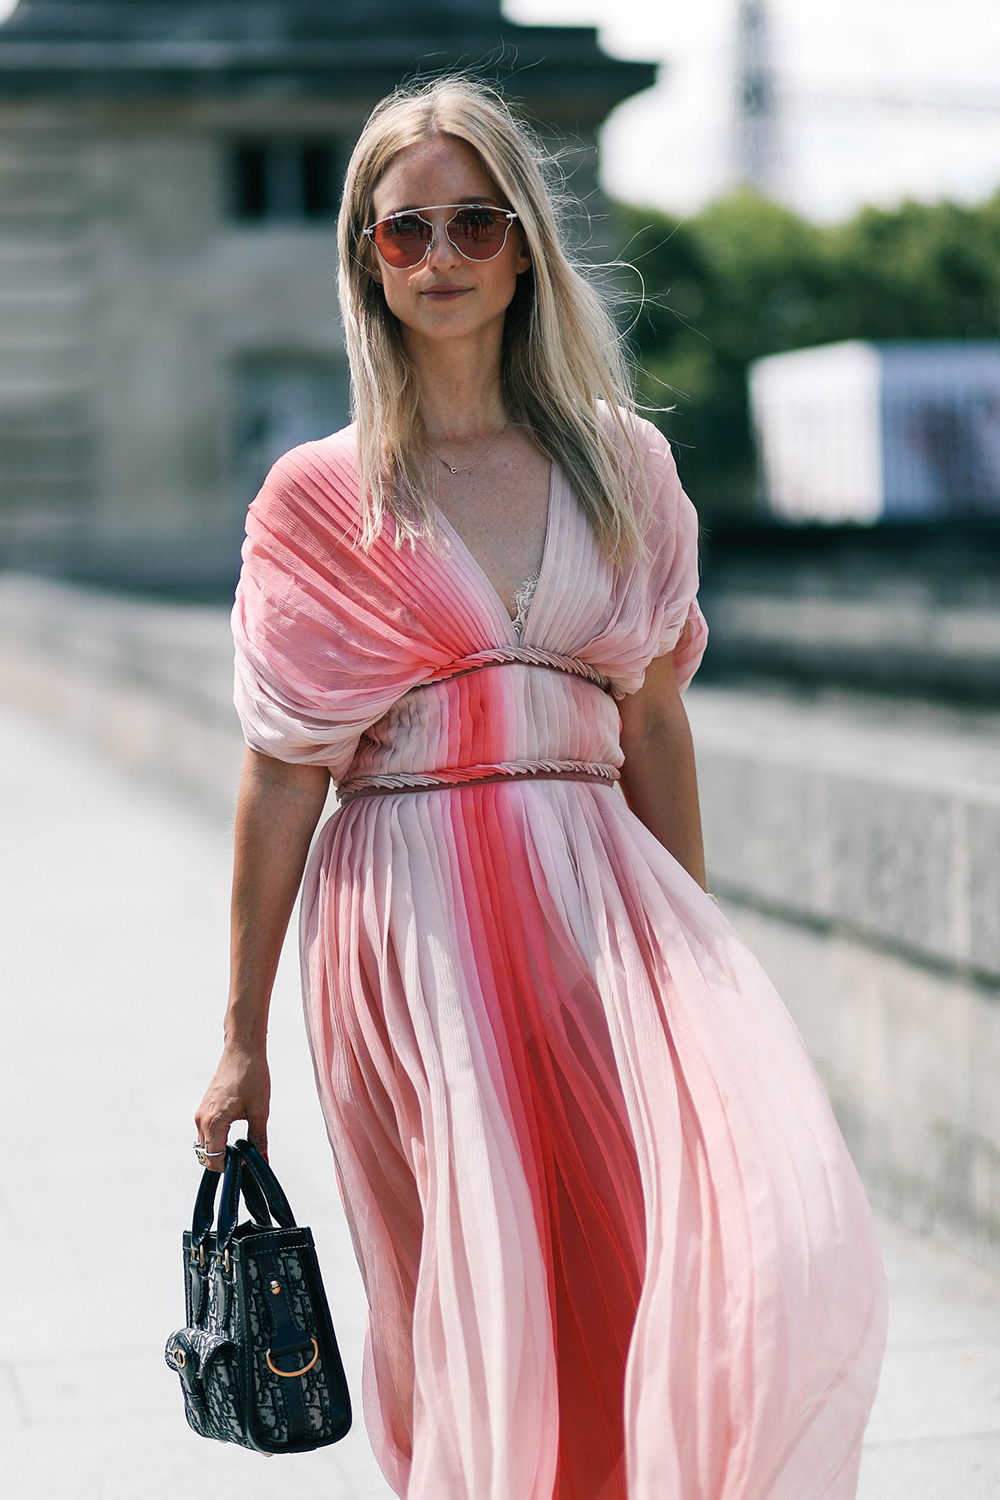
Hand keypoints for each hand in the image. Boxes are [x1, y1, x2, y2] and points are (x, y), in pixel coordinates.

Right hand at [194, 1045, 269, 1171]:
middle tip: (246, 1154)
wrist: (242, 1050)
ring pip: (205, 1143)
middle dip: (224, 1159)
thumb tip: (262, 1158)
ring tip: (242, 1142)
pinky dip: (217, 1137)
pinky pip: (206, 1130)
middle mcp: (202, 1119)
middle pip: (206, 1154)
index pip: (213, 1160)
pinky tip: (235, 1130)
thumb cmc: (251, 1075)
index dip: (229, 1166)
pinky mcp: (204, 1106)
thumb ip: (259, 1138)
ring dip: (220, 1148)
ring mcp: (201, 1112)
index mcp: (214, 1122)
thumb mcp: (260, 1111)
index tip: (245, 1163)